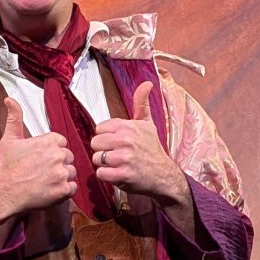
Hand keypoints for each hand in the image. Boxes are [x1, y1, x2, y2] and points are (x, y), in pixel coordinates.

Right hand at [0, 98, 76, 250]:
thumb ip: (14, 118)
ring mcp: (62, 173)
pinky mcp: (64, 190)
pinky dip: (64, 191)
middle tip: (41, 172)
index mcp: (49, 140)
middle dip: (57, 164)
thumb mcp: (9, 140)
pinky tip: (50, 190)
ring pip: (71, 172)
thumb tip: (9, 99)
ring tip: (45, 181)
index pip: (61, 143)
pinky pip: (72, 187)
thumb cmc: (8, 167)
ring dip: (61, 178)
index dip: (51, 152)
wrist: (6, 194)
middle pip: (68, 157)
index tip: (40, 159)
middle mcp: (57, 155)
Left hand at [91, 82, 188, 206]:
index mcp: (129, 126)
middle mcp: (126, 140)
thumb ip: (141, 103)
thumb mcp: (147, 124)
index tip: (116, 142)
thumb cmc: (152, 149)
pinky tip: (117, 174)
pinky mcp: (123, 175)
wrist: (164, 175)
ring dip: (104, 164)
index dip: (105, 137)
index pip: (99, 129)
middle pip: (95, 143)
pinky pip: (100, 173)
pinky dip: (106, 176)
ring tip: (117, 164)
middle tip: (116, 154)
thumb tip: (147, 83)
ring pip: (96, 158)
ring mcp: (124, 158)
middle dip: (102, 150)